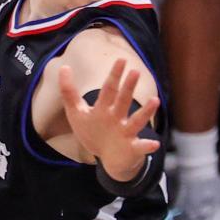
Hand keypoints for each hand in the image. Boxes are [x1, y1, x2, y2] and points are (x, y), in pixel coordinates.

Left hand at [59, 58, 159, 181]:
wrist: (108, 159)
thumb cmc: (93, 131)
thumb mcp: (77, 112)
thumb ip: (69, 91)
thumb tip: (64, 67)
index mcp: (104, 108)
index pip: (109, 89)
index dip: (114, 75)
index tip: (122, 60)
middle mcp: (117, 118)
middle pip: (123, 100)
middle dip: (128, 87)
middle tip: (135, 72)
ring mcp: (126, 133)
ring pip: (136, 121)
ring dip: (145, 111)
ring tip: (155, 100)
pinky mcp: (131, 149)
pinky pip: (141, 147)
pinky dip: (147, 146)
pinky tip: (154, 143)